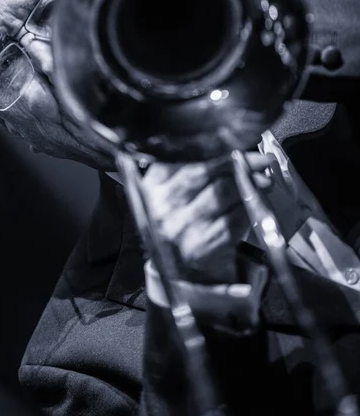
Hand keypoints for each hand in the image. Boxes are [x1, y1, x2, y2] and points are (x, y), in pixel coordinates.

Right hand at [140, 152, 274, 331]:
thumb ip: (192, 168)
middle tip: (260, 159)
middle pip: (203, 173)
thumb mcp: (174, 193)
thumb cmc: (182, 223)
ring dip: (249, 184)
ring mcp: (180, 230)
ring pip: (222, 194)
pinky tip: (256, 202)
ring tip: (263, 179)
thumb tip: (232, 148)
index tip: (236, 142)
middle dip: (236, 163)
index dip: (214, 148)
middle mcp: (160, 208)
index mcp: (151, 187)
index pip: (184, 159)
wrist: (180, 273)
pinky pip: (234, 219)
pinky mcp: (202, 248)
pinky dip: (249, 208)